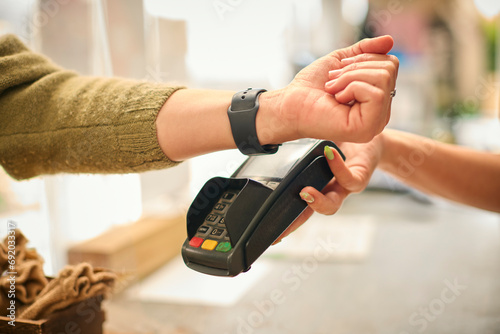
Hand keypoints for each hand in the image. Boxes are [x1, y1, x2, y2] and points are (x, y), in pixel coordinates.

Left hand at [260, 35, 398, 144]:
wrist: (290, 104)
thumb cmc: (311, 88)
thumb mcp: (340, 61)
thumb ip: (365, 50)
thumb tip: (389, 40)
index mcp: (377, 99)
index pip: (390, 64)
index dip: (364, 59)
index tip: (339, 70)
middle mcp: (381, 113)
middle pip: (388, 69)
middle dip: (355, 68)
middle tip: (333, 81)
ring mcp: (376, 122)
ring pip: (383, 78)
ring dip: (350, 77)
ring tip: (333, 90)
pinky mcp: (367, 128)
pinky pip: (376, 94)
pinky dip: (351, 88)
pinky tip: (336, 99)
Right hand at [274, 137, 382, 242]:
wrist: (369, 137)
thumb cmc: (339, 142)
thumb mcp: (313, 144)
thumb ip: (296, 148)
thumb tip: (271, 140)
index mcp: (314, 186)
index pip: (295, 208)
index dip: (284, 223)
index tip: (272, 237)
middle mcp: (327, 191)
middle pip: (309, 214)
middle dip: (295, 223)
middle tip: (282, 227)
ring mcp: (343, 189)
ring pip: (331, 205)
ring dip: (317, 202)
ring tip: (305, 192)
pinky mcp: (359, 179)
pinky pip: (348, 178)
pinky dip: (337, 166)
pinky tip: (328, 153)